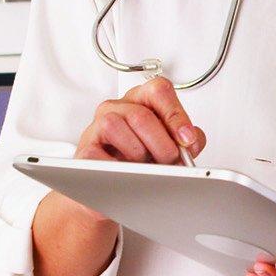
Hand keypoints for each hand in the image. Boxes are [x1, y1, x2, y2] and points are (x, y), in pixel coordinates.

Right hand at [76, 76, 203, 163]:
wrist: (112, 185)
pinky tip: (127, 173)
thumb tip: (190, 144)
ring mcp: (98, 125)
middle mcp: (118, 107)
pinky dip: (115, 166)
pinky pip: (96, 152)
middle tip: (170, 161)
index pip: (158, 90)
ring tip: (145, 167)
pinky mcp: (85, 148)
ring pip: (115, 125)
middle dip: (162, 144)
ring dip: (136, 152)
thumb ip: (187, 141)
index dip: (175, 114)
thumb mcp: (169, 145)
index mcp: (142, 100)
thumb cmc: (141, 159)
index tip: (186, 139)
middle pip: (141, 115)